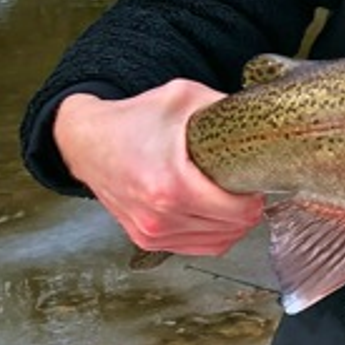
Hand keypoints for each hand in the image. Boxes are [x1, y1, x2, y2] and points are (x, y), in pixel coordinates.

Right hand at [55, 79, 264, 255]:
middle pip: (231, 229)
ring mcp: (151, 232)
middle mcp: (160, 216)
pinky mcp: (146, 240)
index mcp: (171, 185)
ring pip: (217, 244)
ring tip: (233, 200)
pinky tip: (215, 215)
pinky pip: (195, 247)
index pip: (236, 211)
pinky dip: (212, 235)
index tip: (256, 181)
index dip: (256, 197)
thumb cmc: (131, 120)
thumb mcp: (182, 97)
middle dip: (247, 209)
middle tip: (248, 187)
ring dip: (232, 225)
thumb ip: (222, 105)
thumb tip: (258, 113)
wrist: (86, 141)